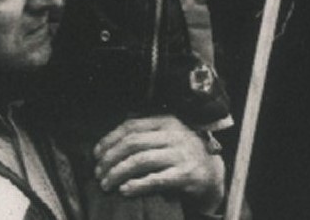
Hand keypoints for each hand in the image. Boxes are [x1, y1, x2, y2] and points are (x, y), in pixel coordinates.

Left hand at [93, 116, 224, 213]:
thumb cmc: (182, 152)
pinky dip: (137, 185)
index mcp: (165, 120)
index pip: (131, 126)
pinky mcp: (186, 175)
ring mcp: (180, 154)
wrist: (212, 172)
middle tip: (98, 173)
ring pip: (141, 160)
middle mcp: (173, 134)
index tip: (96, 154)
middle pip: (133, 143)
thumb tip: (113, 134)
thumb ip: (146, 130)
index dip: (110, 139)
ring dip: (119, 172)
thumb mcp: (167, 134)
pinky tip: (125, 189)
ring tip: (106, 184)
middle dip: (111, 158)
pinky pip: (156, 179)